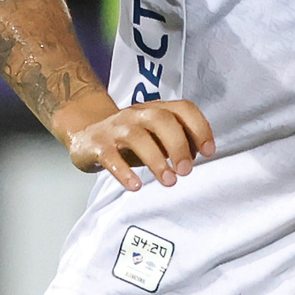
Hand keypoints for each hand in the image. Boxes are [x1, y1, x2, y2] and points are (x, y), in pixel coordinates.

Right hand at [57, 95, 214, 191]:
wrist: (86, 135)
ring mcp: (116, 128)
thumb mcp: (156, 136)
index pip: (183, 109)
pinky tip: (136, 185)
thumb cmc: (130, 140)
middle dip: (178, 145)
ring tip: (168, 181)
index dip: (199, 128)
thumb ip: (178, 142)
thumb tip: (197, 156)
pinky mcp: (98, 145)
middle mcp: (137, 114)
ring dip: (156, 160)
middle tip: (186, 171)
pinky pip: (111, 157)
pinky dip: (124, 172)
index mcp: (156, 109)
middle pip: (161, 120)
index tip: (208, 152)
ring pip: (137, 137)